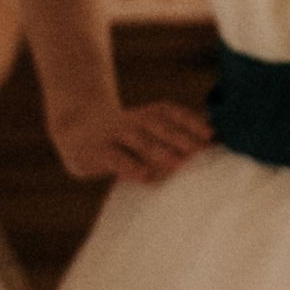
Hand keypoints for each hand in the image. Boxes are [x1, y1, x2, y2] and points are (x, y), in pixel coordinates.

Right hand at [52, 99, 210, 184]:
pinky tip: (145, 176)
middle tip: (202, 151)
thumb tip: (213, 143)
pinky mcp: (97, 151)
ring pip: (140, 141)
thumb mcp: (146, 130)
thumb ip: (173, 136)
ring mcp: (114, 134)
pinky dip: (130, 166)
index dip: (191, 122)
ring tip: (180, 164)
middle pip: (160, 126)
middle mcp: (133, 120)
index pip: (172, 113)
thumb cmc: (124, 136)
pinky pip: (116, 158)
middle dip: (182, 138)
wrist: (76, 128)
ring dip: (161, 151)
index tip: (211, 135)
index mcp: (149, 114)